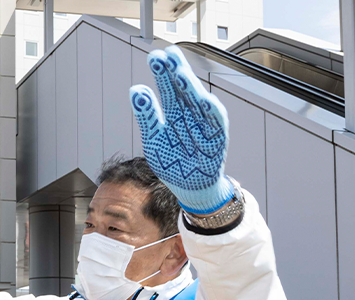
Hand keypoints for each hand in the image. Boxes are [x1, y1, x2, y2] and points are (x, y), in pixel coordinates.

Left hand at [129, 45, 233, 213]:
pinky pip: (215, 121)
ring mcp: (204, 124)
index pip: (168, 88)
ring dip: (190, 87)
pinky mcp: (217, 137)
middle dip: (175, 72)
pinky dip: (211, 110)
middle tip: (166, 54)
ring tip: (179, 73)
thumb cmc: (172, 163)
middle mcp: (190, 114)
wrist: (190, 188)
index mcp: (174, 112)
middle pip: (183, 89)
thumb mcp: (154, 139)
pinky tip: (203, 98)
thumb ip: (147, 116)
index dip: (163, 73)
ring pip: (198, 101)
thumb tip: (137, 89)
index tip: (155, 57)